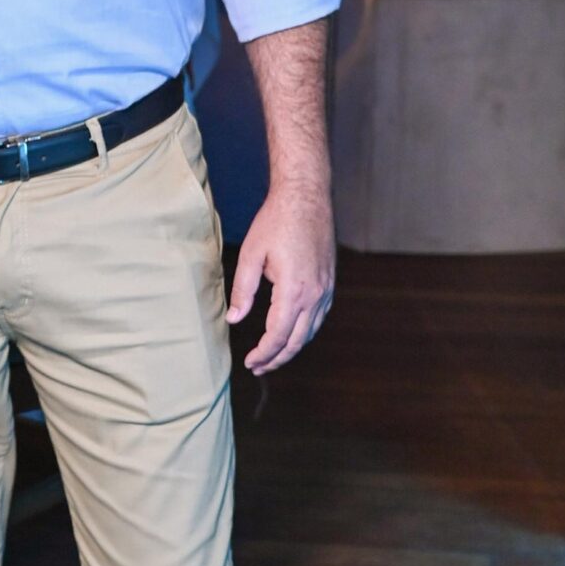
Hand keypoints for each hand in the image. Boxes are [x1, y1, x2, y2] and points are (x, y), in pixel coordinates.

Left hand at [228, 177, 334, 373]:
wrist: (306, 197)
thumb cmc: (276, 222)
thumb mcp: (251, 255)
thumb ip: (243, 291)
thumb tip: (234, 319)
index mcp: (294, 291)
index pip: (278, 336)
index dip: (263, 354)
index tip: (249, 362)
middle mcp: (315, 295)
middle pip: (296, 340)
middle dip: (277, 358)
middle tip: (258, 368)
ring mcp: (326, 289)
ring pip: (310, 331)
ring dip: (291, 348)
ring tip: (272, 357)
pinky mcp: (329, 283)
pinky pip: (319, 317)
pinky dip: (305, 332)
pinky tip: (292, 334)